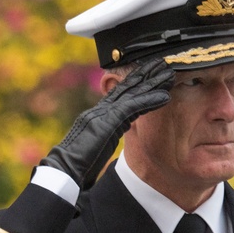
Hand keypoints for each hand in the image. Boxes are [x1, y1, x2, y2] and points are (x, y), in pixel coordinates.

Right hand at [40, 58, 174, 189]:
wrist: (64, 169)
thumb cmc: (76, 165)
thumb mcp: (93, 148)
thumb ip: (102, 137)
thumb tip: (108, 136)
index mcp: (96, 117)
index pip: (117, 95)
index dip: (133, 83)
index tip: (147, 74)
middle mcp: (99, 111)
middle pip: (125, 88)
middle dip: (144, 75)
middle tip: (161, 63)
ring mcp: (102, 114)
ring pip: (131, 93)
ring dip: (152, 83)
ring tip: (169, 74)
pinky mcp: (107, 121)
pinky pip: (133, 107)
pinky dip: (150, 101)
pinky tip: (165, 96)